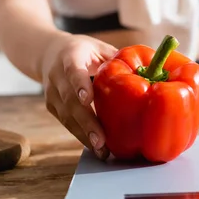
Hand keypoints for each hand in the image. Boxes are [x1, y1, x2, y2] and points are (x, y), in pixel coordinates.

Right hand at [41, 34, 117, 159]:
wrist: (49, 53)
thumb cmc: (84, 51)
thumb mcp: (99, 48)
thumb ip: (118, 60)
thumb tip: (149, 73)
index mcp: (70, 56)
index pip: (73, 71)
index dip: (79, 85)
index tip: (87, 100)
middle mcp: (57, 76)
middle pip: (70, 101)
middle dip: (86, 122)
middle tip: (101, 141)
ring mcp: (52, 93)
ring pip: (67, 117)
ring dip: (84, 136)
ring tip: (102, 151)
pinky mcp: (53, 108)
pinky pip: (68, 124)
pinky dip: (82, 136)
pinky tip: (97, 148)